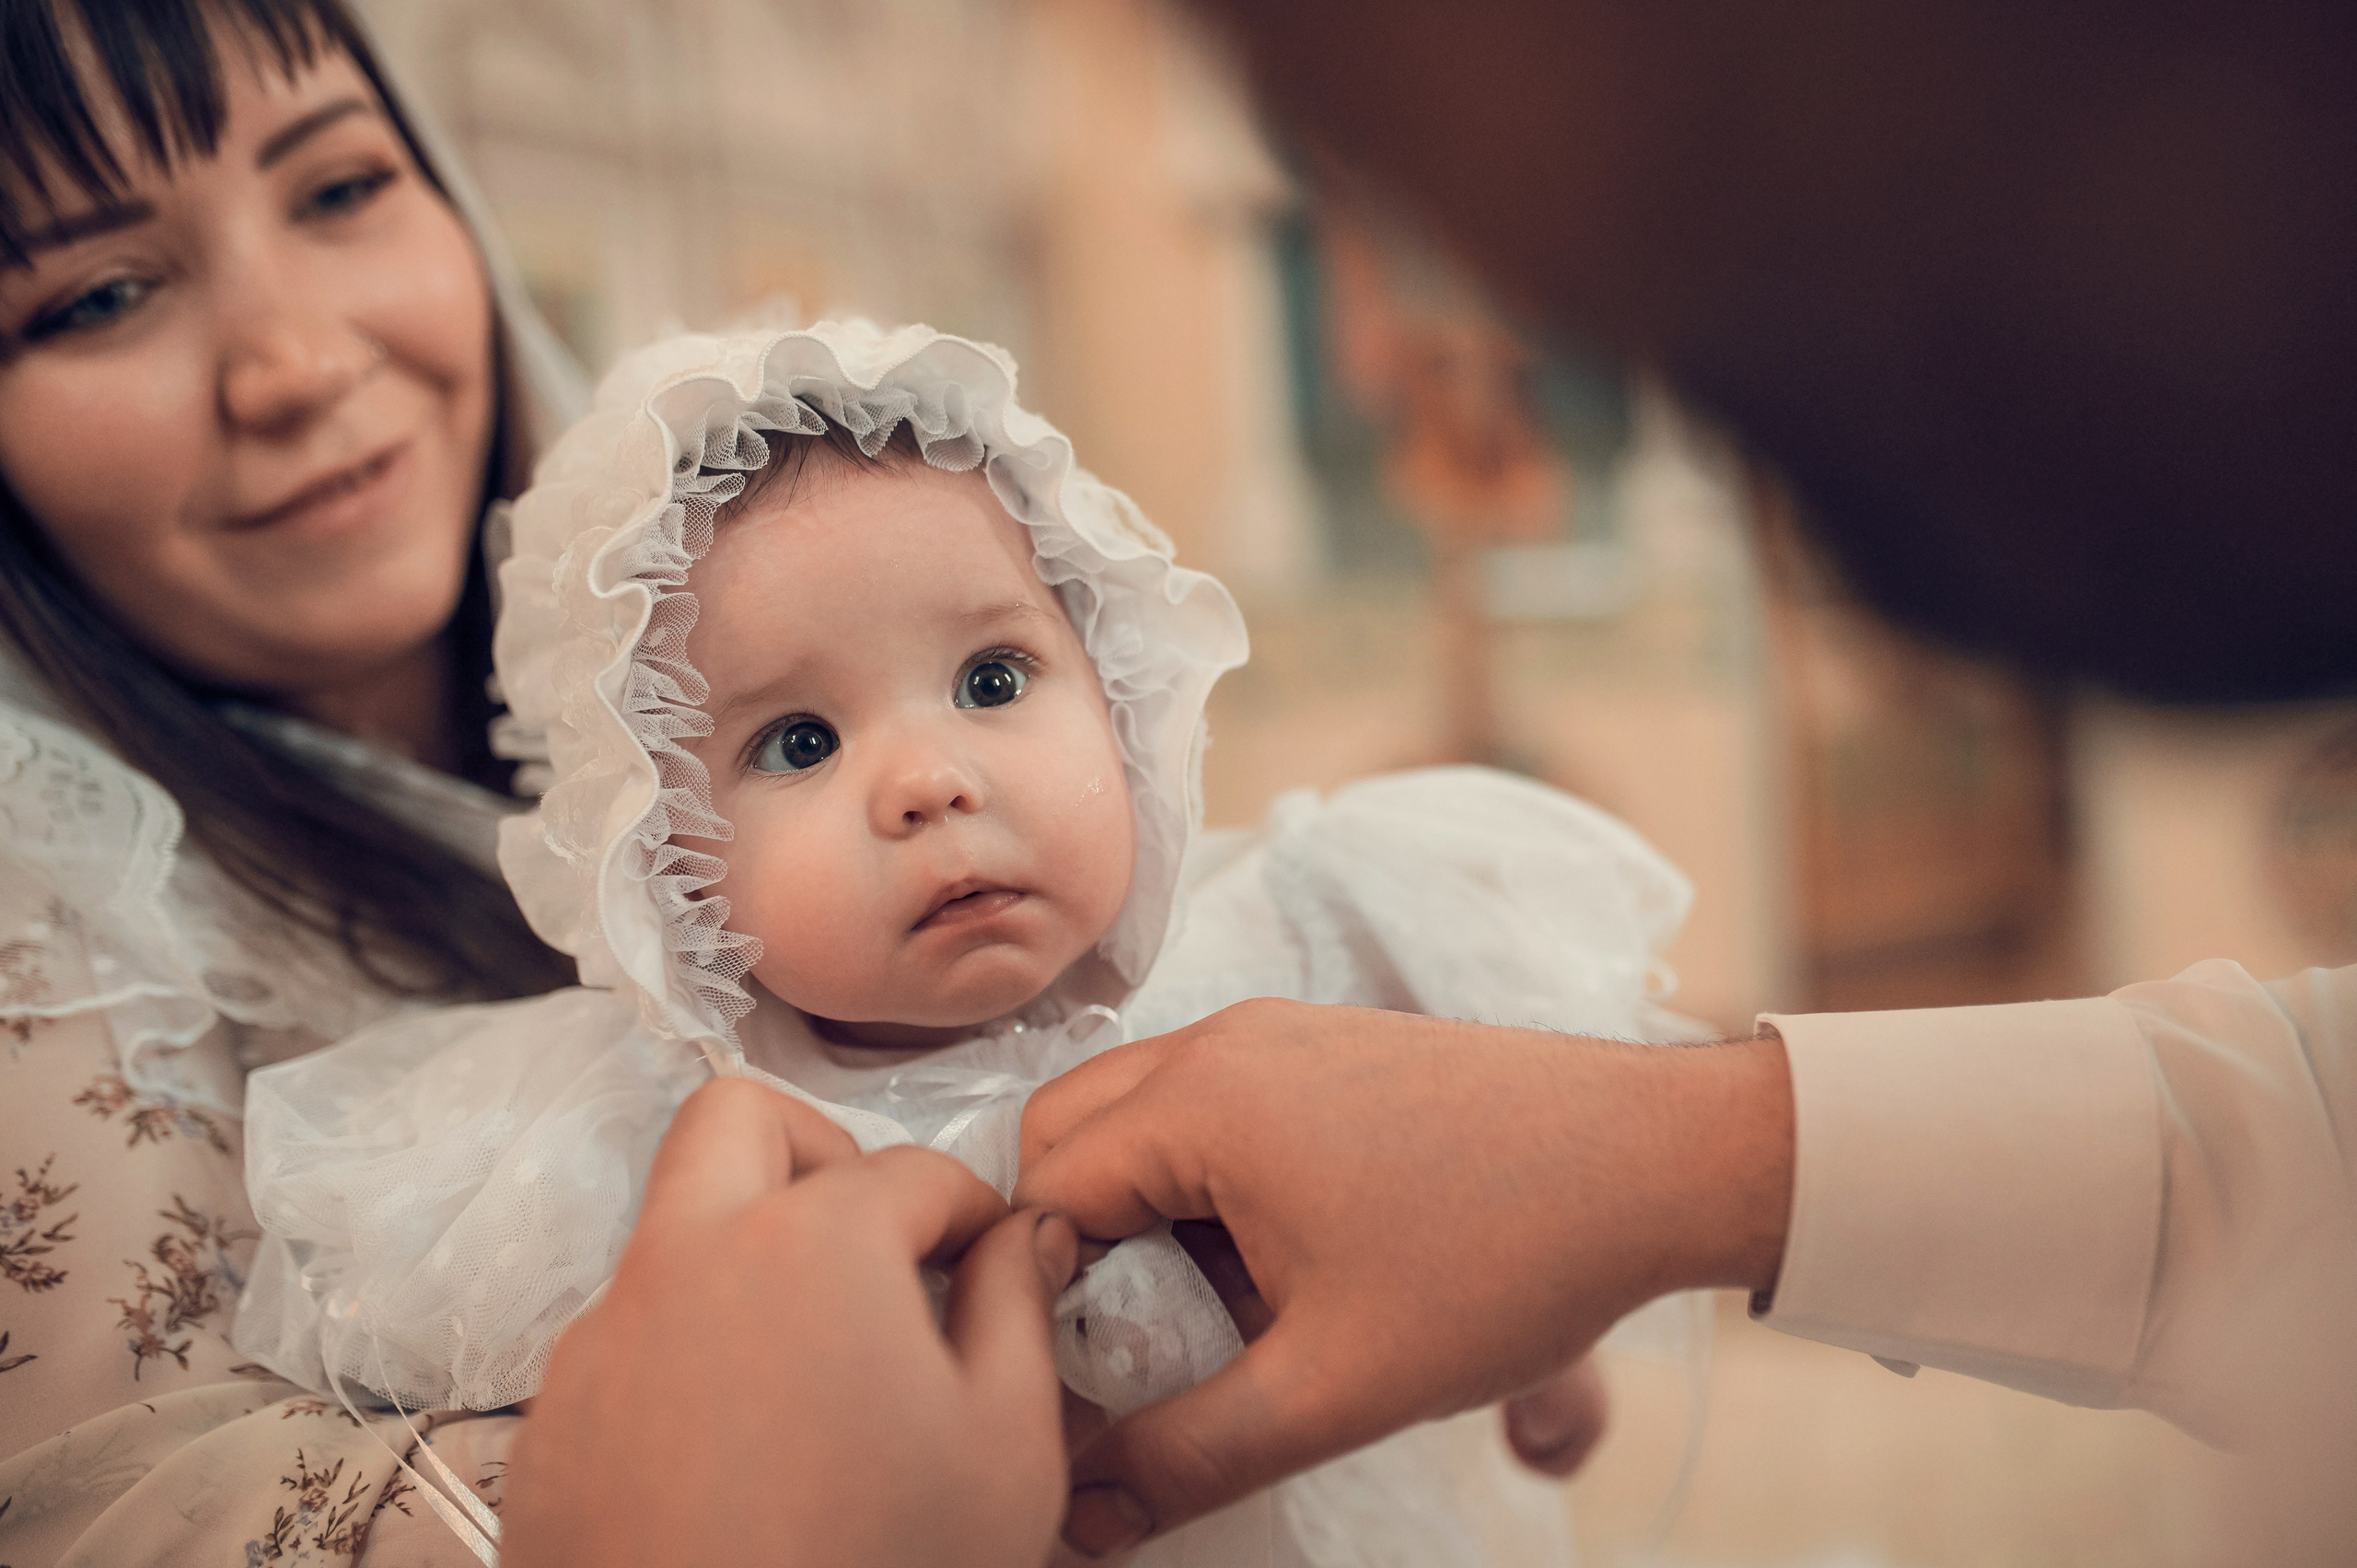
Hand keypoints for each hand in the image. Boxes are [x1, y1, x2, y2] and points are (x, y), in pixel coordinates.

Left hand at [503, 1076, 1080, 1567]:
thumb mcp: (1007, 1443)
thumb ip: (1021, 1305)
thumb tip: (1024, 1237)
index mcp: (811, 1243)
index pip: (914, 1169)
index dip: (975, 1215)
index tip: (996, 1263)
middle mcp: (685, 1261)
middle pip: (739, 1122)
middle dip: (820, 1155)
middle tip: (878, 1244)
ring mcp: (600, 1343)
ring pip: (672, 1234)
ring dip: (747, 1260)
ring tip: (821, 1375)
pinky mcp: (553, 1427)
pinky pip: (626, 1343)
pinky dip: (690, 1356)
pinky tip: (748, 1453)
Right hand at [1014, 998, 1791, 1555]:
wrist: (1663, 1162)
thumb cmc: (1508, 1257)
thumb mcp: (1335, 1386)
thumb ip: (1190, 1456)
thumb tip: (1080, 1519)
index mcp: (1199, 1098)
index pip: (1038, 1195)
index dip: (1038, 1306)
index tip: (1084, 1387)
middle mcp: (1224, 1040)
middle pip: (1071, 1137)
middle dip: (1075, 1250)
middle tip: (1131, 1351)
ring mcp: (1280, 1033)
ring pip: (1144, 1121)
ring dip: (1145, 1220)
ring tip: (1216, 1322)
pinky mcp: (1329, 1050)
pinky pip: (1216, 1110)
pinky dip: (1208, 1187)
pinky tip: (1279, 1273)